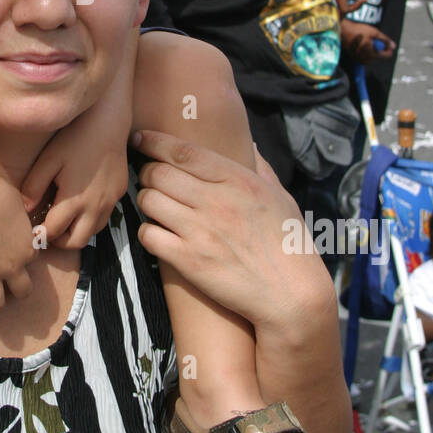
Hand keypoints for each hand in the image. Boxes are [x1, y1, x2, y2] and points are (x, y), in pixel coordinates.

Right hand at [0, 172, 34, 307]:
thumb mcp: (18, 205)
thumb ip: (19, 220)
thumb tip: (16, 216)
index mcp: (27, 248)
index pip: (30, 260)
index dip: (20, 255)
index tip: (9, 248)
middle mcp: (12, 266)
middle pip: (23, 292)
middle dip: (16, 288)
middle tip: (3, 279)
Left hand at [22, 128, 127, 249]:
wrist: (108, 121)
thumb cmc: (74, 137)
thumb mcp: (48, 159)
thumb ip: (34, 187)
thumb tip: (25, 209)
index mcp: (74, 200)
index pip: (53, 232)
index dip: (39, 235)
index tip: (30, 231)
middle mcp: (95, 206)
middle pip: (76, 242)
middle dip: (59, 240)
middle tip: (46, 228)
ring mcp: (110, 201)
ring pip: (92, 233)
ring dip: (76, 231)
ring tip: (62, 217)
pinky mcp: (119, 193)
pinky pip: (104, 217)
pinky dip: (90, 219)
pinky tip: (80, 202)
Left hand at [132, 128, 309, 332]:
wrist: (292, 295)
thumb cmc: (290, 243)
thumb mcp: (281, 197)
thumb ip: (260, 167)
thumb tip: (248, 144)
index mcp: (238, 180)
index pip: (182, 151)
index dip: (153, 141)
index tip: (140, 138)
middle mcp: (216, 202)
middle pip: (158, 173)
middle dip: (147, 172)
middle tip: (150, 178)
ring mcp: (200, 232)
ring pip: (148, 201)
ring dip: (145, 200)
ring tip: (155, 206)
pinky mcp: (189, 261)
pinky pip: (148, 235)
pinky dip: (147, 232)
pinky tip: (157, 234)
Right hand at [340, 19, 395, 63]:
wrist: (342, 31)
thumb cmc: (358, 31)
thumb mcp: (375, 33)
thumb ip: (385, 40)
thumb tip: (393, 46)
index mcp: (372, 55)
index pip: (387, 56)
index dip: (389, 48)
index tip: (387, 42)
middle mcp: (366, 60)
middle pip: (379, 56)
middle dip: (379, 48)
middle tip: (373, 38)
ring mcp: (359, 60)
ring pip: (372, 56)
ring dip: (373, 49)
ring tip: (367, 40)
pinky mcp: (355, 58)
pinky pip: (365, 56)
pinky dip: (366, 50)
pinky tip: (362, 42)